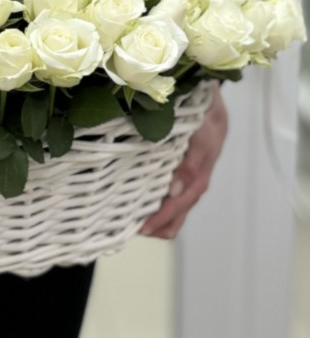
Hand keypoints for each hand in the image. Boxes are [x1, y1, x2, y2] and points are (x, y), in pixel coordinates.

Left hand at [140, 84, 227, 238]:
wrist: (211, 109)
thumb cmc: (205, 123)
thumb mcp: (200, 139)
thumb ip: (190, 165)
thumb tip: (175, 191)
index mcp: (197, 179)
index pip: (177, 208)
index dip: (159, 220)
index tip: (140, 228)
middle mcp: (191, 185)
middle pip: (174, 218)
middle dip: (153, 226)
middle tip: (125, 229)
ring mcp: (186, 182)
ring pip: (171, 211)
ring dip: (153, 219)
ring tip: (127, 221)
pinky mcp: (179, 176)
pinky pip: (168, 198)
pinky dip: (154, 205)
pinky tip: (136, 203)